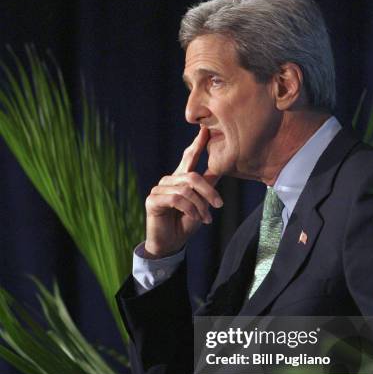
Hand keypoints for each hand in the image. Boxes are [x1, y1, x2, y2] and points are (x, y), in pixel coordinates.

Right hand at [144, 126, 222, 257]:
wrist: (171, 243)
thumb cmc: (185, 223)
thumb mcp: (202, 204)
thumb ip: (207, 187)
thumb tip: (219, 169)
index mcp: (180, 179)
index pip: (189, 157)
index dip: (197, 144)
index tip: (206, 130)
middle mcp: (168, 181)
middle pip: (192, 176)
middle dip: (209, 191)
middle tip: (219, 204)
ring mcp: (158, 189)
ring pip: (186, 189)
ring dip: (200, 205)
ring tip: (206, 218)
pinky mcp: (152, 200)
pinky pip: (176, 199)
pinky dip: (190, 209)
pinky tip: (196, 218)